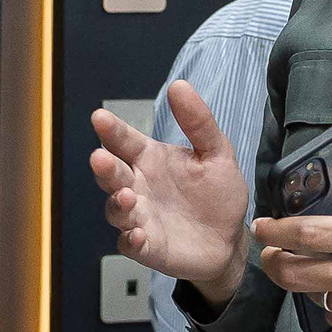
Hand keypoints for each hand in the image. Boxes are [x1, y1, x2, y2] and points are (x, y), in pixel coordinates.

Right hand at [88, 81, 252, 298]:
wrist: (230, 239)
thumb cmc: (218, 195)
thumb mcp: (216, 153)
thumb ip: (199, 122)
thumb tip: (179, 86)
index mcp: (150, 159)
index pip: (125, 141)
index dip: (112, 130)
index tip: (100, 117)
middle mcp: (139, 187)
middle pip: (112, 174)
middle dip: (104, 167)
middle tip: (100, 158)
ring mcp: (140, 217)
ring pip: (115, 209)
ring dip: (116, 203)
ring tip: (126, 196)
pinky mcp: (147, 246)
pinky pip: (130, 243)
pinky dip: (130, 239)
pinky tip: (137, 234)